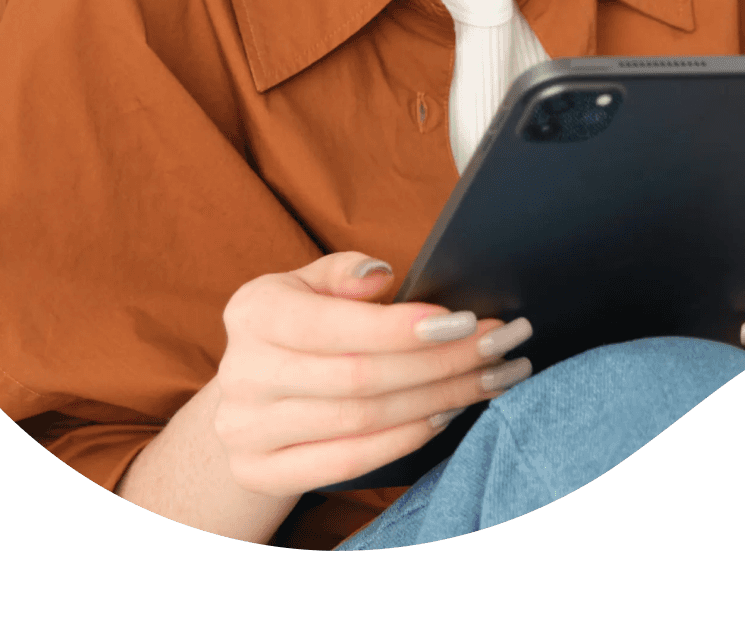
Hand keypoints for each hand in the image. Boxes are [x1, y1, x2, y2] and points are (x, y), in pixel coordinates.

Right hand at [205, 251, 535, 498]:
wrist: (250, 398)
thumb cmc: (297, 327)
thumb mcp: (309, 284)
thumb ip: (343, 272)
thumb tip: (379, 276)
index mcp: (252, 313)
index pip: (333, 325)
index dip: (402, 328)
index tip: (466, 321)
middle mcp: (243, 375)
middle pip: (359, 378)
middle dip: (442, 363)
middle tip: (501, 347)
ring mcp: (247, 431)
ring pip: (362, 421)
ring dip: (438, 400)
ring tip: (489, 378)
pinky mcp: (263, 472)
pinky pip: (349, 462)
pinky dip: (406, 438)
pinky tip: (447, 414)